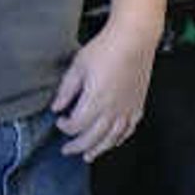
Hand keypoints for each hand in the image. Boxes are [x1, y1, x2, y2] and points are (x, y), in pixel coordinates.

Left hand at [52, 14, 161, 158]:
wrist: (135, 38)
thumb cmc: (106, 48)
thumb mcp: (78, 66)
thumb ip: (66, 90)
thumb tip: (56, 107)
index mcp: (96, 100)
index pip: (77, 125)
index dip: (65, 127)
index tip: (60, 121)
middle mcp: (113, 109)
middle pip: (93, 137)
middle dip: (78, 146)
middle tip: (67, 150)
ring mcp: (128, 108)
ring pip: (112, 138)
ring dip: (99, 149)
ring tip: (89, 156)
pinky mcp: (138, 104)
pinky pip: (129, 129)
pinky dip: (120, 139)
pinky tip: (113, 141)